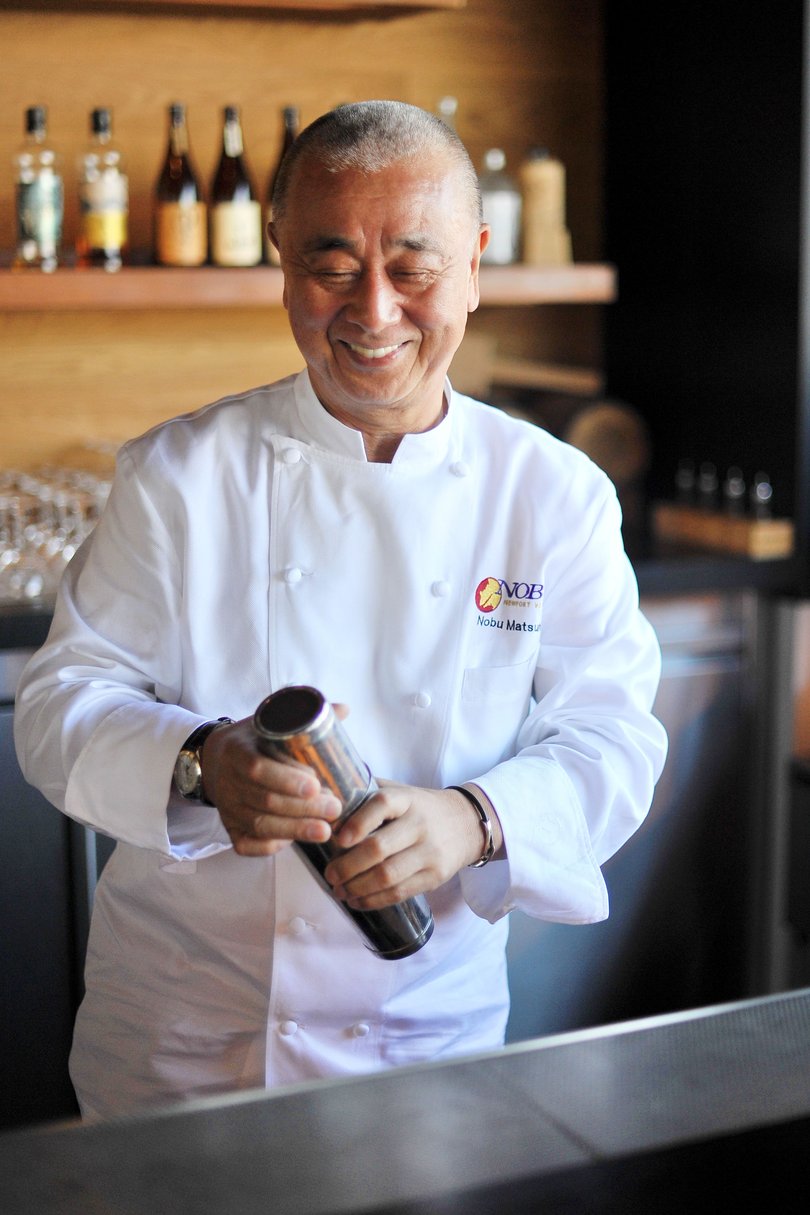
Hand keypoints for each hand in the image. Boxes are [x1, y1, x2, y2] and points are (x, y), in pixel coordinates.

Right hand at [201, 716, 342, 856]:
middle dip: (302, 809)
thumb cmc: (251, 740)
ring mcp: (227, 807)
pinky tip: (293, 841)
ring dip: (294, 830)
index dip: (286, 779)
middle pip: (264, 801)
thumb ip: (304, 718)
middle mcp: (228, 781)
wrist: (212, 759)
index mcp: (236, 750)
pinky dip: (269, 846)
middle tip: (334, 808)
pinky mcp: (228, 827)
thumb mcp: (268, 721)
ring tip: (325, 830)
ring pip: (259, 825)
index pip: (257, 768)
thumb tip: (344, 710)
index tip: (316, 784)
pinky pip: (245, 844)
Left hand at [323, 783, 501, 910]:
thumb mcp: (401, 792)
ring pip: (388, 876)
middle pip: (380, 848)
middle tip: (329, 874)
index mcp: (408, 799)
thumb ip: (368, 792)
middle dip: (348, 865)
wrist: (466, 823)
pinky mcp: (435, 877)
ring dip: (357, 887)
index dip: (358, 821)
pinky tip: (356, 901)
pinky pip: (400, 893)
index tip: (337, 838)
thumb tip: (324, 796)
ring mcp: (430, 852)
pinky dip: (374, 901)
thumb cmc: (420, 808)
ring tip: (339, 890)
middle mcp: (420, 824)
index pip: (383, 804)